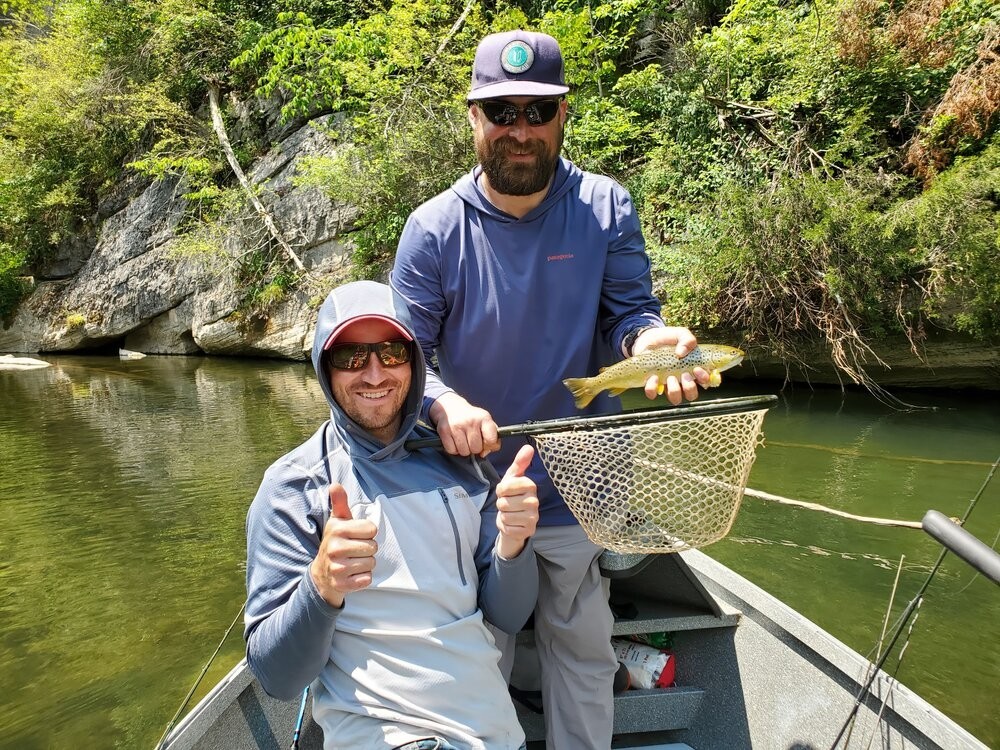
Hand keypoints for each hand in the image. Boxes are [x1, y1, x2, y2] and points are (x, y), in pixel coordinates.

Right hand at [309, 484, 377, 606]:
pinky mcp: (342, 585)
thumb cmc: (336, 542)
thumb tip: (335, 485)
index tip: (356, 536)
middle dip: (368, 549)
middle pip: (373, 547)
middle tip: (354, 550)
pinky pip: (367, 579)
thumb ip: (340, 503)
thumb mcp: (337, 521)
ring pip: (371, 563)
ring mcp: (337, 568)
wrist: (322, 573)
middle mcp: (335, 549)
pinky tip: (352, 574)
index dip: (367, 533)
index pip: (372, 529)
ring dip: (366, 564)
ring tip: (353, 561)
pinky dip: (363, 578)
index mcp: (337, 530)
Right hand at [429, 391, 499, 456]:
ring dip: (464, 449)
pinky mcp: (444, 431)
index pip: (491, 440)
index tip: (485, 441)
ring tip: (463, 440)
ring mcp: (457, 426)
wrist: (450, 407)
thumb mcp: (485, 422)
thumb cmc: (471, 419)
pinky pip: (452, 450)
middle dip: (474, 448)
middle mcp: (471, 421)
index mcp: (484, 418)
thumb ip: (492, 438)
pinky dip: (453, 449)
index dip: (489, 444)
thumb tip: (484, 453)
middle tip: (471, 440)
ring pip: (464, 452)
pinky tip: (454, 440)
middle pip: (476, 449)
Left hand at [494, 445, 539, 559]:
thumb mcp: (512, 478)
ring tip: (510, 513)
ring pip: (505, 516)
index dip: (500, 490)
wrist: (515, 520)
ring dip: (503, 516)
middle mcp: (535, 501)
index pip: (505, 486)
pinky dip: (506, 527)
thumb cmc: (512, 496)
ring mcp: (533, 517)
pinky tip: (512, 524)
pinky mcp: (529, 531)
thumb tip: (529, 447)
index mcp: (530, 485)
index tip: (505, 491)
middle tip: (508, 504)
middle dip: (501, 504)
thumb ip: (519, 463)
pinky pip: (507, 528)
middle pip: (503, 503)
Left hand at [632, 326, 711, 404]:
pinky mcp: (652, 384)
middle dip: (689, 387)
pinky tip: (653, 376)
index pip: (705, 381)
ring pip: (675, 399)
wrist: (647, 338)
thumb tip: (681, 353)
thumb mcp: (681, 334)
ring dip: (674, 390)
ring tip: (669, 377)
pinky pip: (653, 394)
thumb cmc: (668, 338)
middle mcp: (682, 380)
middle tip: (684, 374)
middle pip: (691, 395)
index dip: (704, 379)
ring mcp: (667, 384)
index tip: (697, 369)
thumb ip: (687, 339)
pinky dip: (653, 388)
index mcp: (693, 369)